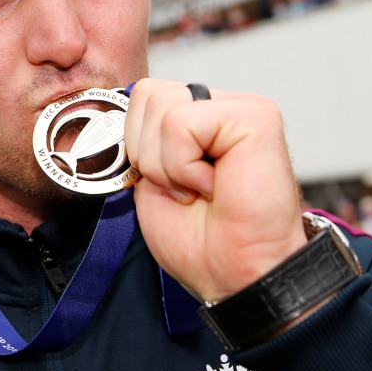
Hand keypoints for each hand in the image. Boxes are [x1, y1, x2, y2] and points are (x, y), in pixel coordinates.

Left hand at [124, 78, 306, 303]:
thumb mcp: (149, 181)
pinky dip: (185, 167)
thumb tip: (116, 110)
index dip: (137, 144)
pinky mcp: (255, 117)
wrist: (234, 276)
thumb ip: (141, 140)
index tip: (165, 185)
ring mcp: (241, 108)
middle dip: (148, 154)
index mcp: (198, 118)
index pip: (143, 95)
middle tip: (184, 190)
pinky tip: (214, 187)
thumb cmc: (200, 241)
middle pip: (147, 94)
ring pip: (162, 107)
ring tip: (200, 189)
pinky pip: (183, 123)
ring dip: (168, 165)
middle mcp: (221, 106)